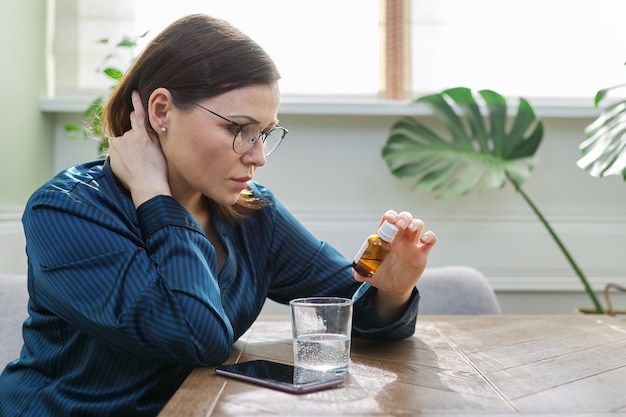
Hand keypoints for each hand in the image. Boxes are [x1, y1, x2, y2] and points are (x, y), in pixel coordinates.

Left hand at [108, 91, 170, 206]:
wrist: (149, 184)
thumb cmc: (158, 172)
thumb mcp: (161, 150)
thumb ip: (154, 138)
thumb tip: (150, 131)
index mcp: (147, 134)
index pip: (140, 114)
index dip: (136, 102)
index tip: (133, 92)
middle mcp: (133, 134)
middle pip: (129, 131)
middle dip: (133, 139)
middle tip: (140, 154)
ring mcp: (122, 141)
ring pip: (121, 143)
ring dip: (125, 150)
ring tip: (134, 165)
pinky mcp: (114, 149)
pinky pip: (114, 150)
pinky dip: (118, 156)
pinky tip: (126, 166)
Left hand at [353, 210, 436, 322]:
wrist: (392, 288)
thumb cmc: (380, 275)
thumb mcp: (368, 273)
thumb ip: (360, 271)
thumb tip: (356, 274)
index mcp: (386, 238)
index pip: (389, 219)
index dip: (390, 216)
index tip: (389, 221)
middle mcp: (399, 238)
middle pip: (405, 217)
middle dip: (403, 217)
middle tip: (399, 226)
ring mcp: (411, 244)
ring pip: (418, 224)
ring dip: (415, 223)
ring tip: (410, 230)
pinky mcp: (422, 254)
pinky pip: (431, 239)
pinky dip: (430, 236)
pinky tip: (423, 241)